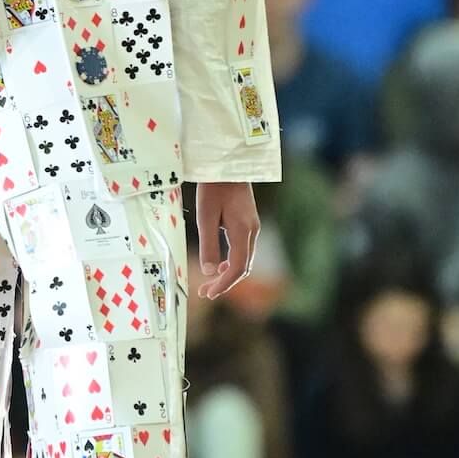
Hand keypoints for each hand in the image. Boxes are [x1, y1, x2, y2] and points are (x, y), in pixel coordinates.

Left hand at [194, 184, 259, 298]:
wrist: (227, 163)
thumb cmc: (213, 187)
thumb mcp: (205, 215)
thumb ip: (208, 244)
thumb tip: (209, 272)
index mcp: (243, 231)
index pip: (236, 268)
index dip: (223, 285)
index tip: (208, 294)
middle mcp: (252, 231)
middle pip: (242, 267)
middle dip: (225, 283)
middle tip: (205, 293)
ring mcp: (253, 226)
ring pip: (244, 259)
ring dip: (228, 274)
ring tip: (210, 282)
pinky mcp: (249, 222)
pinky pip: (244, 250)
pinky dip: (232, 262)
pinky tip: (219, 264)